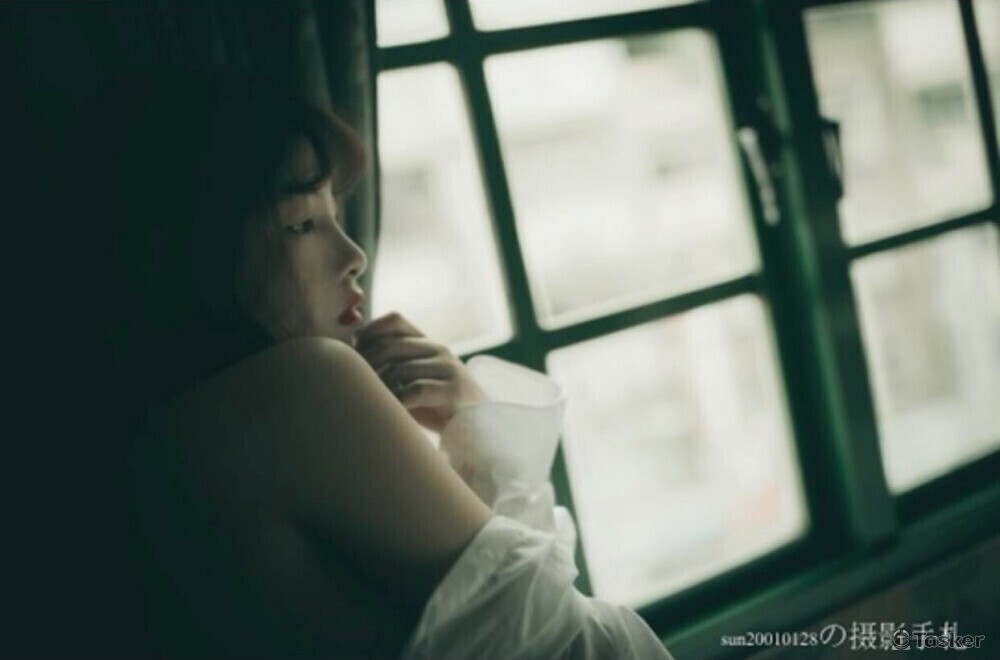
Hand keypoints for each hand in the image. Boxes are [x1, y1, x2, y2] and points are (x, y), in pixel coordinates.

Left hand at [355, 312, 488, 433]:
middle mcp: (439, 350)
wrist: (482, 430)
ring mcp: (448, 369)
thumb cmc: (439, 408)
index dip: (369, 332)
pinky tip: (391, 412)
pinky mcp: (453, 391)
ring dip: (380, 388)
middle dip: (367, 365)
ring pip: (398, 370)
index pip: (395, 320)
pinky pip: (414, 391)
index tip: (355, 354)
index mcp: (429, 344)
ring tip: (371, 402)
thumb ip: (393, 369)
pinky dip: (397, 402)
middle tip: (355, 385)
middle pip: (390, 346)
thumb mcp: (416, 381)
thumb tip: (351, 364)